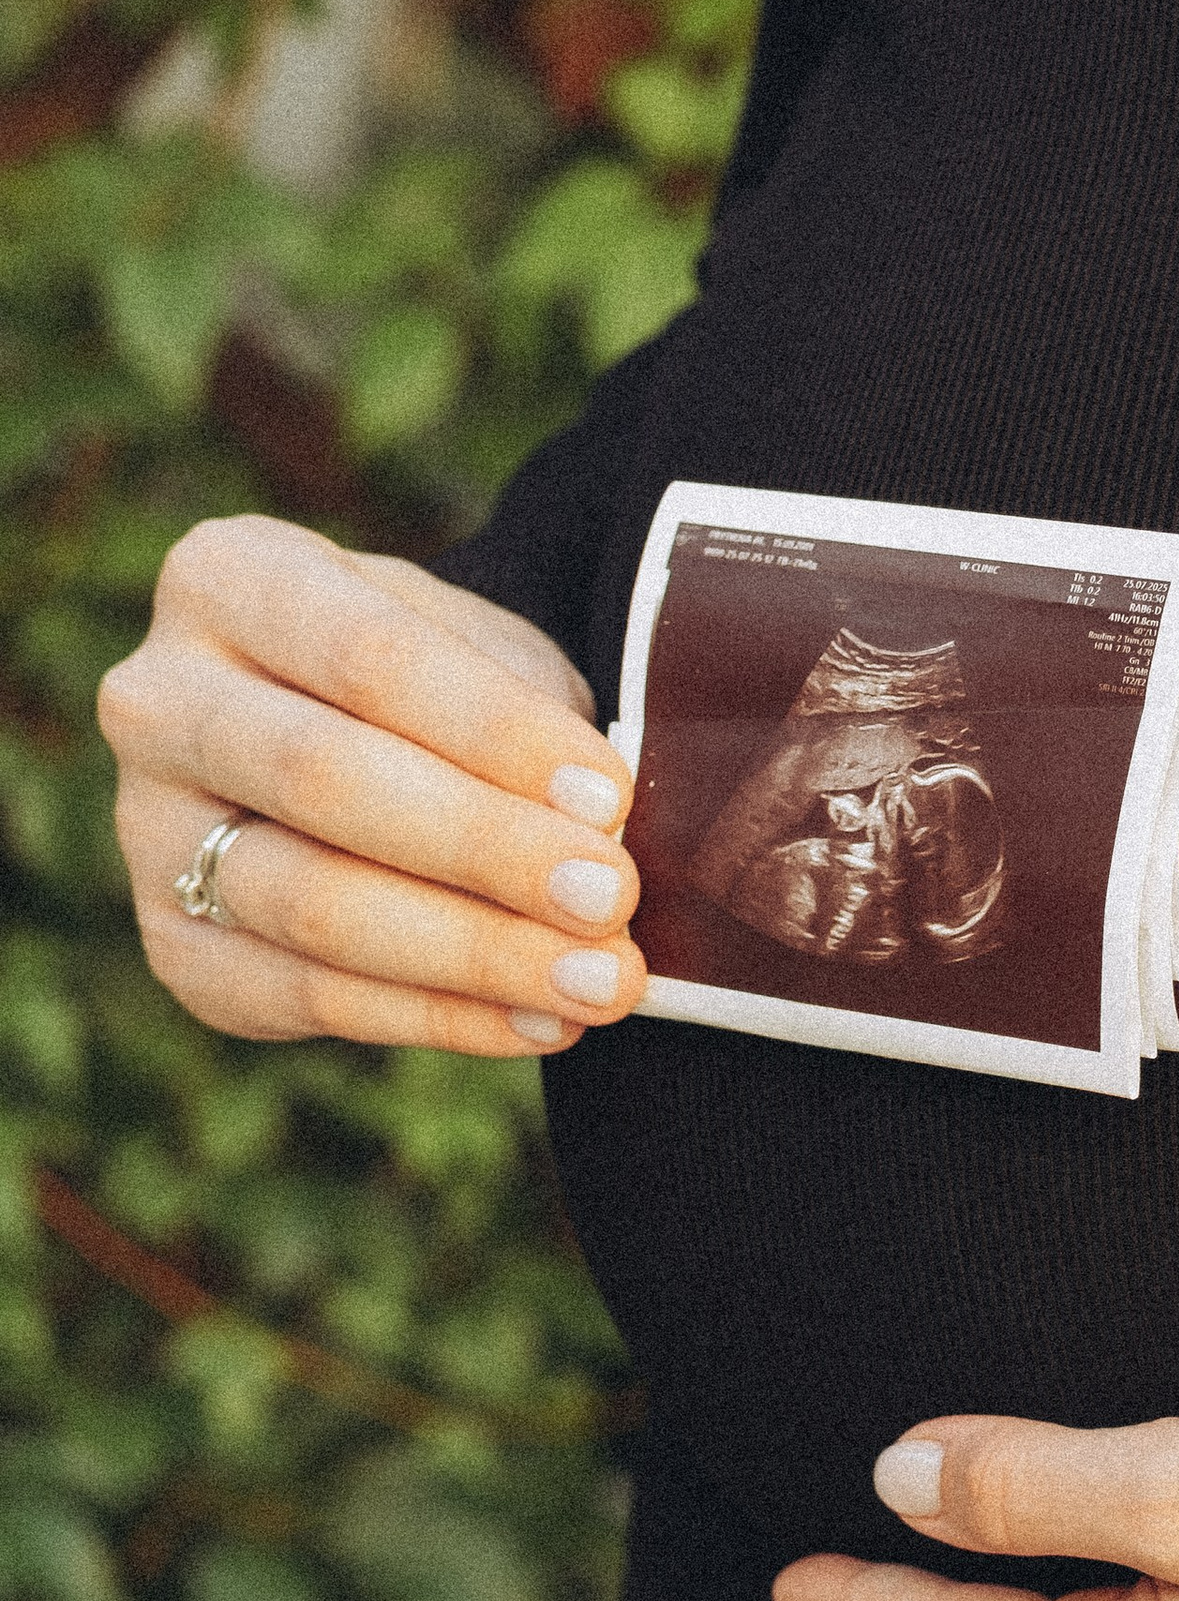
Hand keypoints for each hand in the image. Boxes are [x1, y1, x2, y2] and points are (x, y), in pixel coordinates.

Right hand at [98, 515, 646, 1057]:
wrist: (351, 740)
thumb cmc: (433, 682)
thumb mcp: (480, 650)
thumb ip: (526, 719)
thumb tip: (602, 832)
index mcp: (230, 579)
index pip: (369, 656)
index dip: (495, 731)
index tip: (610, 796)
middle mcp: (160, 699)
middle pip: (324, 779)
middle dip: (484, 847)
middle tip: (609, 898)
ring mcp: (147, 830)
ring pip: (310, 904)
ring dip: (472, 953)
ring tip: (598, 981)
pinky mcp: (174, 947)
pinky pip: (306, 997)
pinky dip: (437, 1017)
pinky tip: (538, 1022)